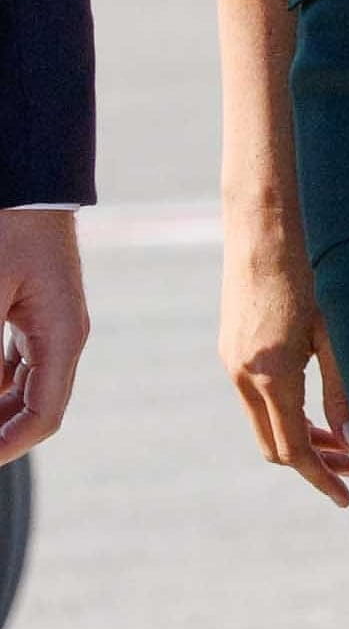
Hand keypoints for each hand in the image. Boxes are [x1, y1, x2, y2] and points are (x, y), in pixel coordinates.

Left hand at [0, 212, 91, 460]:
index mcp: (62, 335)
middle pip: (34, 407)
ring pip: (22, 388)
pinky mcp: (33, 313)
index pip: (44, 416)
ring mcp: (50, 325)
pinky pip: (14, 364)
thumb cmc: (7, 230)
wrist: (29, 181)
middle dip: (0, 431)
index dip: (8, 447)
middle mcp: (63, 336)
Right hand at [219, 214, 348, 507]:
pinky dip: (283, 414)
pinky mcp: (230, 351)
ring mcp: (231, 364)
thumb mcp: (333, 333)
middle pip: (273, 446)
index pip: (293, 449)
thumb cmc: (307, 277)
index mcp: (270, 375)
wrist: (261, 233)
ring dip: (299, 439)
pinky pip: (254, 401)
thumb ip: (341, 389)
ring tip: (339, 443)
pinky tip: (310, 409)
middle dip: (312, 463)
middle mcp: (242, 376)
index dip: (320, 477)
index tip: (345, 496)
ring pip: (263, 424)